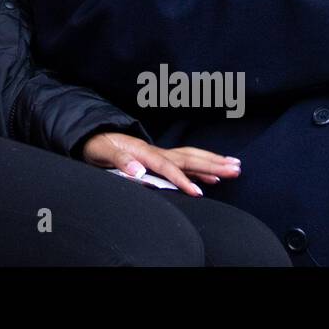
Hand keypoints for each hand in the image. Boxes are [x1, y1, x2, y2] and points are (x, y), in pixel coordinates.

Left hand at [81, 131, 241, 196]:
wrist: (92, 135)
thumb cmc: (98, 146)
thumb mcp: (102, 152)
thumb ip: (121, 161)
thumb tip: (139, 173)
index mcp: (144, 152)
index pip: (168, 167)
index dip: (183, 180)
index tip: (198, 193)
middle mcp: (155, 151)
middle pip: (189, 158)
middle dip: (213, 164)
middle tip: (236, 169)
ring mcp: (158, 154)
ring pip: (191, 158)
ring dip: (213, 163)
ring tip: (234, 168)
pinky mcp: (158, 158)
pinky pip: (185, 164)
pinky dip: (200, 169)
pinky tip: (212, 177)